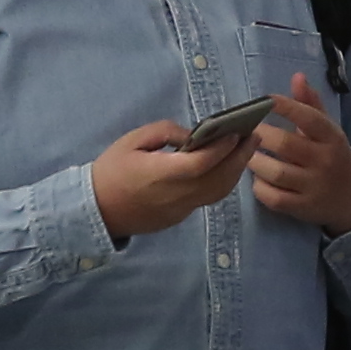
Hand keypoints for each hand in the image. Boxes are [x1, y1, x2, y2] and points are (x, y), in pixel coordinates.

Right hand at [90, 111, 257, 243]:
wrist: (96, 209)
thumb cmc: (111, 169)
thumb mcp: (133, 140)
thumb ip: (165, 132)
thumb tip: (194, 135)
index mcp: (161, 174)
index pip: (201, 163)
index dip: (222, 148)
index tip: (237, 132)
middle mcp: (175, 195)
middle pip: (218, 179)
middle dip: (240, 157)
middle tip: (254, 137)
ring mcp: (179, 210)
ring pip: (218, 193)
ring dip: (236, 171)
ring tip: (245, 150)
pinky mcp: (179, 217)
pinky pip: (208, 199)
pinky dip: (223, 182)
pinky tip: (227, 167)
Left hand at [247, 76, 350, 234]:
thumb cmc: (332, 155)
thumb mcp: (328, 129)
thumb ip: (310, 104)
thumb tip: (297, 76)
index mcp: (332, 137)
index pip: (309, 118)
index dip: (286, 106)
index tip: (265, 100)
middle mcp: (325, 161)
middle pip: (286, 145)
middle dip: (261, 135)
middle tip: (246, 132)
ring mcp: (314, 186)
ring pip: (276, 172)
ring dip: (255, 162)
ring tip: (247, 155)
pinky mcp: (303, 208)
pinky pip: (274, 198)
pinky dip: (260, 188)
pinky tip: (257, 179)